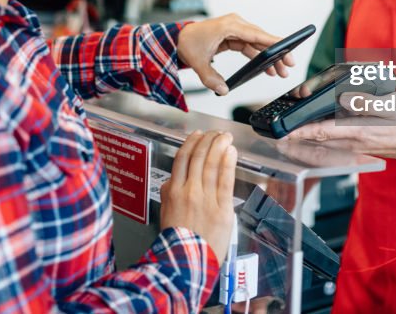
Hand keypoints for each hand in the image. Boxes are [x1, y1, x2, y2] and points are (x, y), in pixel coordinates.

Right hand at [159, 131, 237, 263]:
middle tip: (216, 132)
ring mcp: (205, 199)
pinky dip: (228, 164)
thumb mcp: (165, 212)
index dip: (191, 142)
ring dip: (220, 146)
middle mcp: (188, 191)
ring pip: (212, 165)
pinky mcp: (221, 209)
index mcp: (173, 191)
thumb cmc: (176, 242)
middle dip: (209, 140)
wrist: (184, 262)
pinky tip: (231, 152)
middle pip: (198, 157)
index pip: (182, 158)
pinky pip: (225, 181)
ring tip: (225, 136)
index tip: (198, 134)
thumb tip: (173, 181)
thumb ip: (170, 194)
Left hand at [177, 14, 293, 94]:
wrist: (179, 38)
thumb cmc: (188, 43)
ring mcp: (236, 29)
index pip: (254, 34)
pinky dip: (259, 56)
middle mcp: (235, 24)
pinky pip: (251, 46)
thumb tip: (223, 89)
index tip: (286, 47)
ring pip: (258, 43)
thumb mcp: (197, 62)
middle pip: (260, 38)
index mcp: (227, 25)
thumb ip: (210, 78)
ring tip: (280, 71)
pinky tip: (267, 68)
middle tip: (289, 65)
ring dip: (269, 57)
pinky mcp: (235, 35)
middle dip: (276, 52)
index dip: (271, 42)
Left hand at [283, 92, 395, 157]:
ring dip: (309, 134)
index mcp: (358, 131)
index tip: (280, 132)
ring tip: (292, 125)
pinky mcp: (362, 146)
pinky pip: (336, 142)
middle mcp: (354, 143)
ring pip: (326, 141)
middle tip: (279, 126)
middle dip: (298, 132)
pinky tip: (320, 126)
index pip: (320, 132)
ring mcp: (358, 147)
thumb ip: (366, 103)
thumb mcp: (391, 105)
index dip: (298, 132)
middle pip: (318, 139)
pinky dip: (324, 135)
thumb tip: (343, 99)